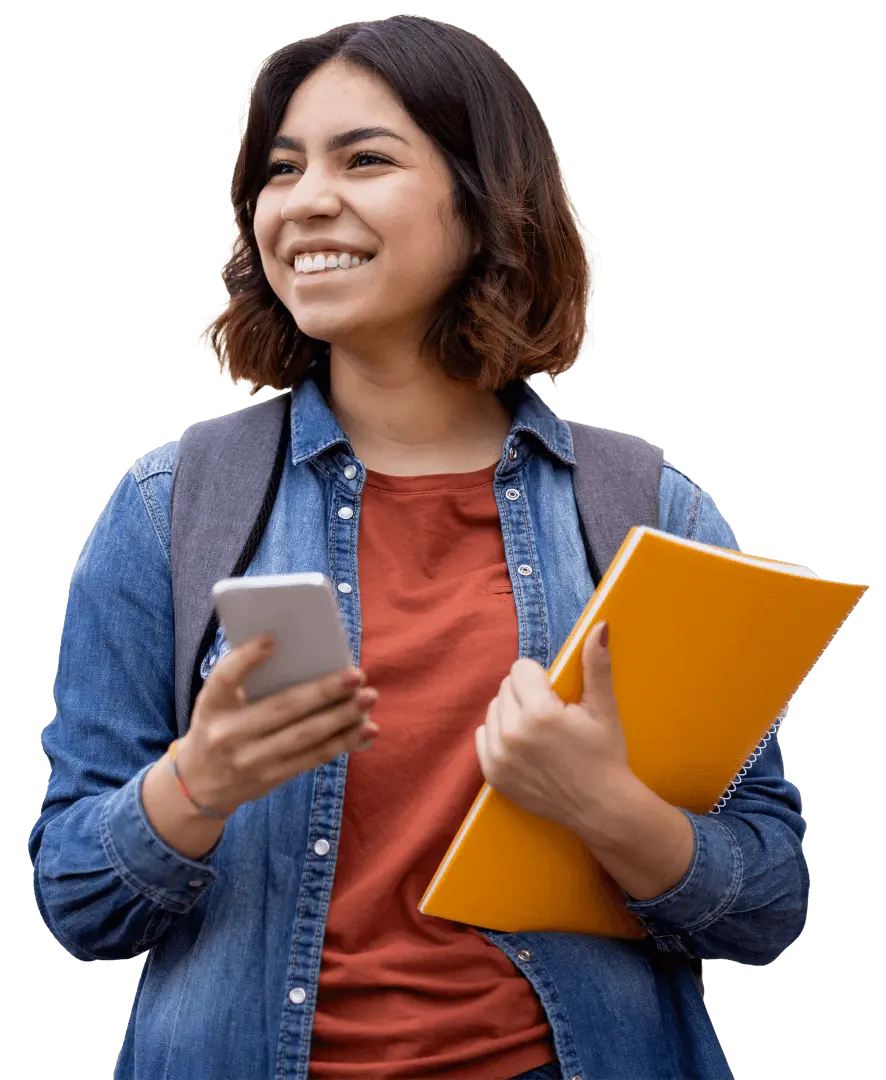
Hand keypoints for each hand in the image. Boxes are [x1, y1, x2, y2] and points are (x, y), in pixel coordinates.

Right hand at [175, 636, 380, 817]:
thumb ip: (244, 679)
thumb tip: (297, 653)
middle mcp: (229, 734)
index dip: (246, 658)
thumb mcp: (216, 702)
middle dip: (324, 691)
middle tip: (356, 675)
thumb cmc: (218, 725)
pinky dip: (343, 743)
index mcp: (211, 705)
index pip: (224, 678)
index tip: (272, 639)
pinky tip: (365, 729)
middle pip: (282, 708)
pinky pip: (313, 758)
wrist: (199, 784)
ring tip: (368, 699)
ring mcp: (251, 760)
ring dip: (342, 718)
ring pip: (305, 737)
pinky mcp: (271, 778)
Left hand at [475, 621, 633, 834]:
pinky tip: (523, 745)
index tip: (557, 695)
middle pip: (506, 687)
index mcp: (540, 713)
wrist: (601, 808)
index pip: (521, 668)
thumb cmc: (605, 755)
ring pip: (494, 709)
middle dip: (527, 693)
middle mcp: (513, 734)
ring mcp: (499, 757)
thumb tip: (599, 626)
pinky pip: (483, 735)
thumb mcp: (603, 708)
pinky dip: (499, 734)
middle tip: (551, 714)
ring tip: (538, 730)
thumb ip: (595, 664)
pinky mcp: (492, 775)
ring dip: (512, 712)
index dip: (541, 677)